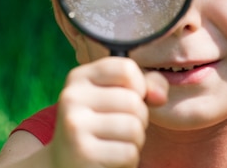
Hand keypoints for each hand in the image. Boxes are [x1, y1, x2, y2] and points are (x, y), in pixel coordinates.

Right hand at [48, 57, 168, 167]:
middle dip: (139, 119)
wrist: (66, 163)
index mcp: (78, 77)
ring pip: (134, 127)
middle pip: (133, 101)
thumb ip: (144, 85)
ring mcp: (75, 125)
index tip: (130, 98)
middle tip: (122, 128)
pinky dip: (128, 159)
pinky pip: (129, 152)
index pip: (126, 68)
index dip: (140, 86)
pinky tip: (111, 158)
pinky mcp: (83, 153)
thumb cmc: (100, 125)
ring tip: (117, 143)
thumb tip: (160, 96)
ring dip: (135, 141)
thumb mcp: (115, 97)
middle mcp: (72, 97)